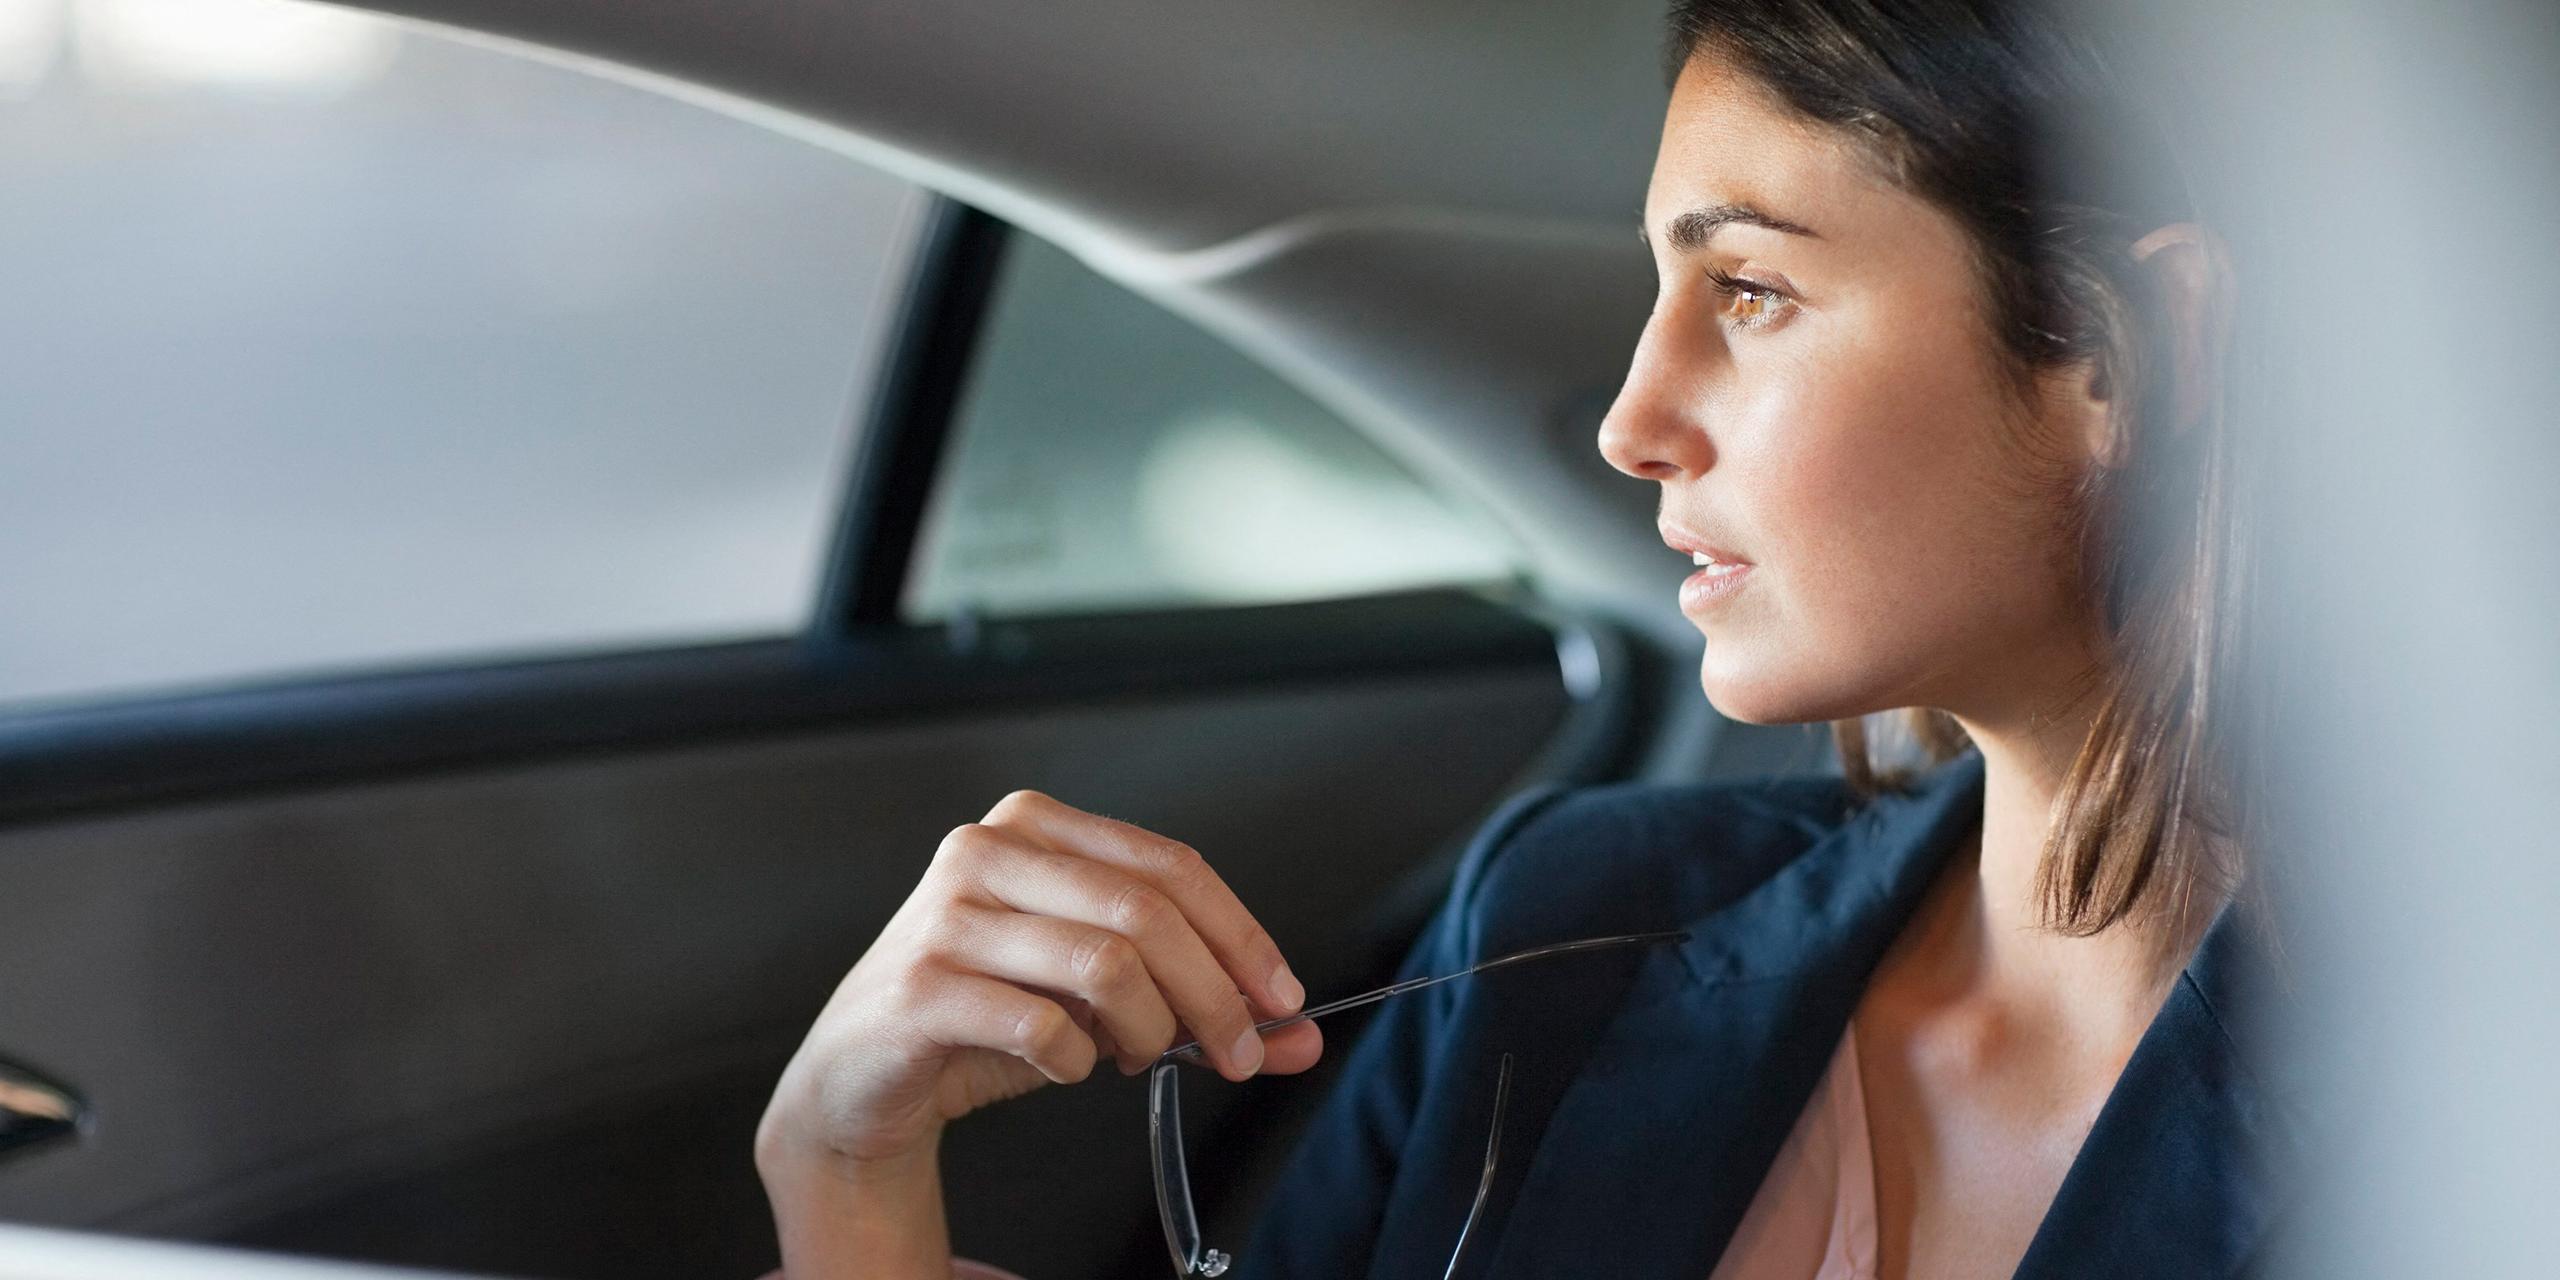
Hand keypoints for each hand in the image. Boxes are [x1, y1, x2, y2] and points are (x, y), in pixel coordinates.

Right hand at [758, 789, 1321, 1176]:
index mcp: (1037, 826)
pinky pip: (1041, 1026)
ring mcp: (947, 914)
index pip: (1170, 866)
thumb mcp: (1102, 1000)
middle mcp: (986, 850)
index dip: (1241, 934)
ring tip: (1142, 1057)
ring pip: (1105, 964)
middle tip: (1241, 1054)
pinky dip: (1076, 1061)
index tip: (1284, 1000)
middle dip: (1214, 994)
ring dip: (1150, 1029)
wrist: (861, 1073)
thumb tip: (1301, 1035)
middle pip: (1147, 912)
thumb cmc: (985, 1016)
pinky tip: (1067, 1067)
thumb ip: (1197, 1006)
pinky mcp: (921, 985)